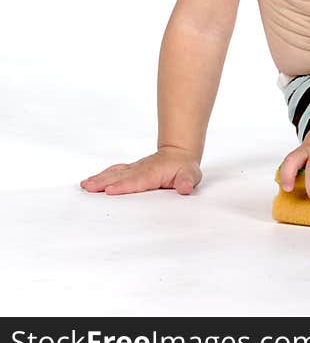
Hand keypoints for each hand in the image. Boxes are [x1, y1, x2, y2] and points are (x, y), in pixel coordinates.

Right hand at [79, 147, 201, 195]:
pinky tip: (90, 181)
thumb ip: (187, 181)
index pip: (137, 181)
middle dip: (104, 182)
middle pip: (120, 176)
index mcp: (153, 173)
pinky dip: (102, 175)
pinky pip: (114, 172)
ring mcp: (134, 169)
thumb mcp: (191, 174)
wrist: (180, 153)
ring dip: (99, 178)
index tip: (110, 190)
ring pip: (115, 173)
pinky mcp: (130, 170)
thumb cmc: (184, 167)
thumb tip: (185, 188)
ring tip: (85, 185)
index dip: (124, 185)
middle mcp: (140, 169)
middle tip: (88, 187)